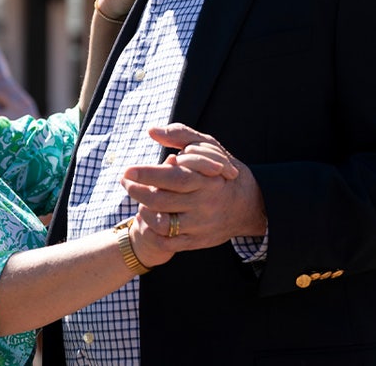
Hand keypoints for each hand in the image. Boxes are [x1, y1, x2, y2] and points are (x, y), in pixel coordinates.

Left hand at [120, 124, 265, 252]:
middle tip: (125, 181)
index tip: (128, 170)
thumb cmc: (222, 171)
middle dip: (137, 191)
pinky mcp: (198, 241)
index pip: (173, 177)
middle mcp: (204, 205)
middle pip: (162, 201)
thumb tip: (152, 131)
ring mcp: (200, 225)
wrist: (250, 206)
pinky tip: (147, 218)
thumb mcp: (208, 147)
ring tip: (138, 200)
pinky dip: (153, 233)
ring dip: (144, 212)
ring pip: (163, 224)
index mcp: (207, 180)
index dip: (147, 174)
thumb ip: (180, 135)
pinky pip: (169, 243)